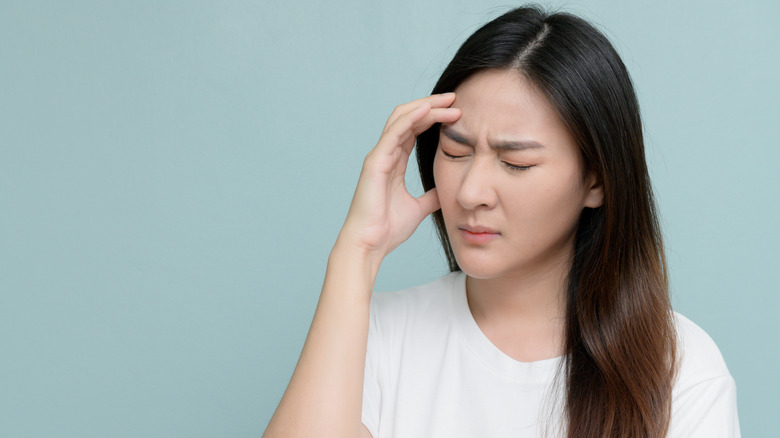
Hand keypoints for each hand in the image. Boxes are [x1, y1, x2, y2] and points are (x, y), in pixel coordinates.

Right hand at [336, 93, 460, 260]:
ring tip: (449, 101)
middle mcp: (385, 154)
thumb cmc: (387, 229)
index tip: (457, 112)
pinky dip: (412, 118)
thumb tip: (446, 191)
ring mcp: (379, 156)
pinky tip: (429, 110)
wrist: (370, 245)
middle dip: (432, 105)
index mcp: (394, 162)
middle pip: (409, 118)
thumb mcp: (419, 208)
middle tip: (455, 98)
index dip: (434, 117)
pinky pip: (394, 132)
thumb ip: (431, 196)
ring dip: (426, 107)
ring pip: (402, 119)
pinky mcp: (375, 162)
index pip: (414, 130)